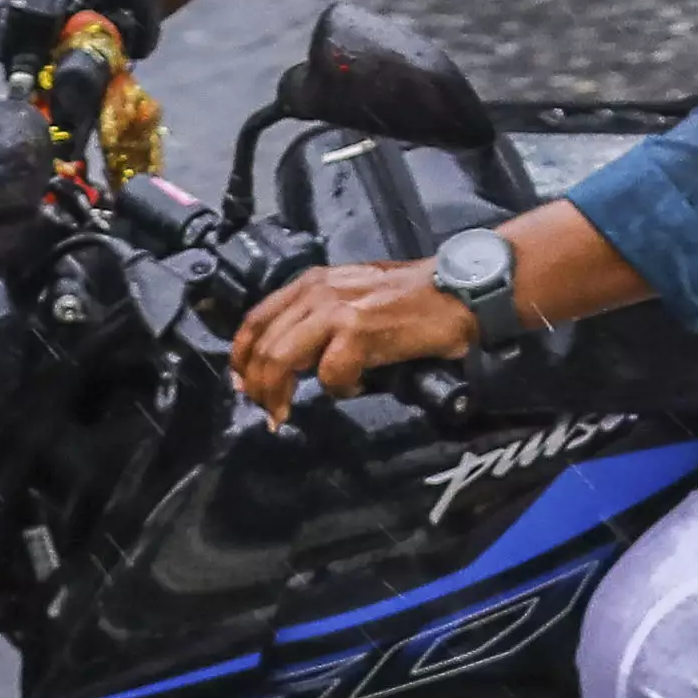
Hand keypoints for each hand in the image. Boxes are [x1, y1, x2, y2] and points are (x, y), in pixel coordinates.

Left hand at [230, 262, 478, 423]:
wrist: (457, 293)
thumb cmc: (411, 299)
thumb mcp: (353, 297)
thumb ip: (319, 319)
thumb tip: (291, 359)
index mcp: (311, 283)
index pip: (255, 319)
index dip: (241, 356)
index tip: (244, 384)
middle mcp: (317, 292)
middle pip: (262, 346)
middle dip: (257, 386)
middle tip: (267, 412)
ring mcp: (336, 311)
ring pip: (281, 360)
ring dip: (279, 395)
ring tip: (287, 414)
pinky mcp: (359, 332)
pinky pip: (330, 375)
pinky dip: (340, 390)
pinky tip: (358, 386)